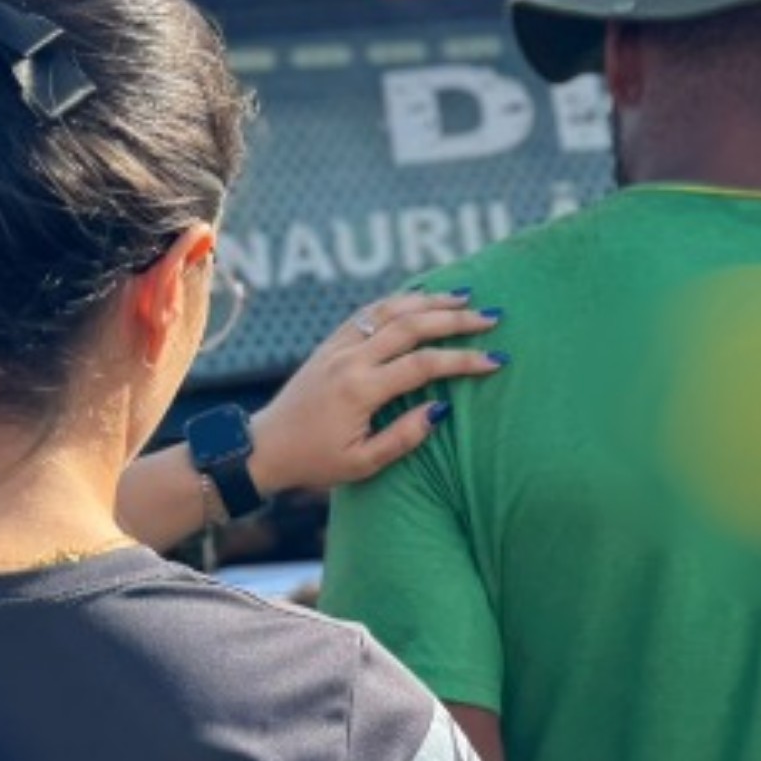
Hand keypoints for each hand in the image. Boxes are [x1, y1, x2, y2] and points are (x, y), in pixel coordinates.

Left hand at [247, 291, 503, 492]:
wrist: (265, 447)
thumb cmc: (315, 462)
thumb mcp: (362, 463)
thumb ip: (403, 438)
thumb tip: (440, 410)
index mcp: (360, 389)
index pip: (423, 365)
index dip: (463, 361)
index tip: (495, 360)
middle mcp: (350, 358)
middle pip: (411, 326)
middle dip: (455, 319)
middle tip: (491, 316)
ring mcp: (338, 346)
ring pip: (389, 310)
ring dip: (428, 301)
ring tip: (463, 297)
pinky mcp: (330, 343)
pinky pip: (368, 312)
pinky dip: (398, 301)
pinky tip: (419, 299)